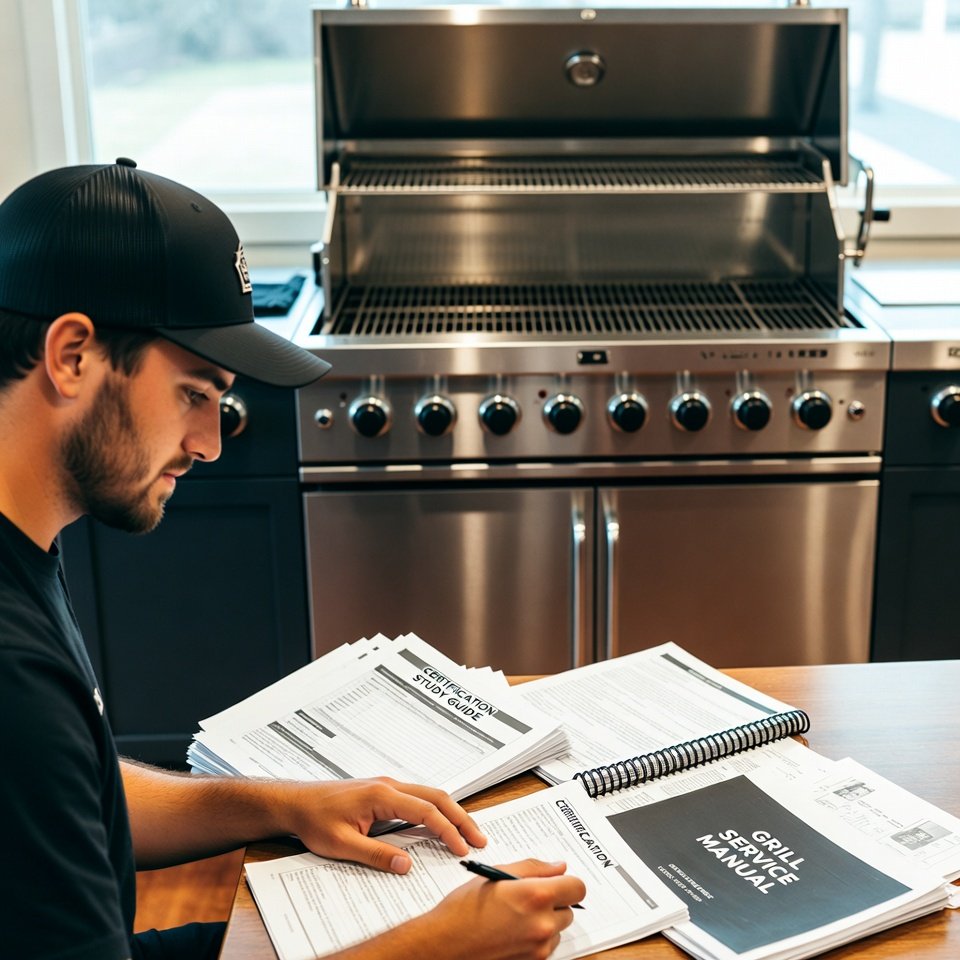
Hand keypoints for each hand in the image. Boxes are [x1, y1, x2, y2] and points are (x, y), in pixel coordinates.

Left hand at [270, 777, 486, 872]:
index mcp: (382, 796)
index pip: (426, 812)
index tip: (462, 849)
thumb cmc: (315, 820)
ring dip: (451, 812)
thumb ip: (376, 855)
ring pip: (430, 794)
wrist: (297, 802)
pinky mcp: (384, 792)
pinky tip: (441, 824)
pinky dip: (436, 810)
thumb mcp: (342, 844)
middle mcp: (390, 785)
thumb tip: (407, 866)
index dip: (447, 831)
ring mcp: (388, 786)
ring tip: (467, 833)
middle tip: (480, 838)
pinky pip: (418, 797)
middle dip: (461, 817)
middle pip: (436, 797)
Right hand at [420, 859, 585, 959]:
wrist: (445, 944)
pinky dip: (536, 939)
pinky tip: (512, 931)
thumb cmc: (464, 909)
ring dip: (545, 922)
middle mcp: (542, 925)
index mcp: (536, 896)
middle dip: (554, 902)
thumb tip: (558, 867)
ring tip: (515, 916)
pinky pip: (546, 947)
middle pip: (569, 910)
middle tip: (527, 897)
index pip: (577, 887)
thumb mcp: (497, 875)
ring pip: (558, 930)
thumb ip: (533, 868)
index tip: (557, 881)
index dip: (567, 882)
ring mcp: (539, 949)